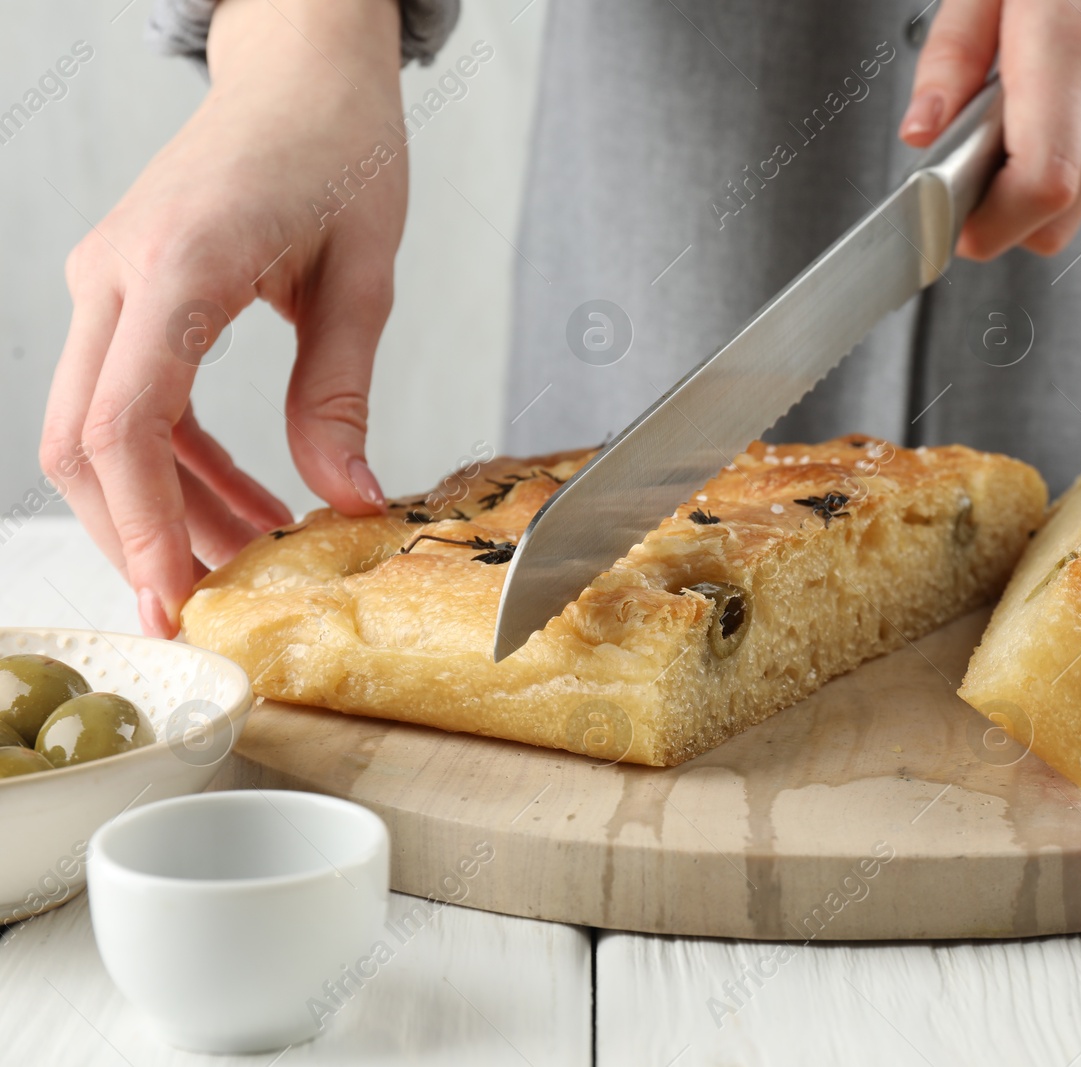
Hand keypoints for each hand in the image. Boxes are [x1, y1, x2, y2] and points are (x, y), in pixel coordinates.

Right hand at [40, 0, 405, 636]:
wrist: (302, 76)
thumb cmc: (341, 152)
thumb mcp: (366, 275)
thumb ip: (341, 391)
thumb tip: (346, 503)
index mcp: (180, 263)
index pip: (126, 420)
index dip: (143, 524)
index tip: (177, 601)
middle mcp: (118, 273)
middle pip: (82, 440)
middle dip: (136, 536)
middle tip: (203, 613)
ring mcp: (111, 283)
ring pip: (97, 429)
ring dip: (164, 508)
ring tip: (250, 563)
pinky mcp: (128, 294)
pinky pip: (132, 402)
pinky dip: (178, 465)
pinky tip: (246, 505)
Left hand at [900, 0, 1080, 258]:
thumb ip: (953, 54)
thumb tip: (922, 135)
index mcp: (1074, 33)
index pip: (1044, 184)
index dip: (994, 224)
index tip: (956, 225)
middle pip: (1064, 211)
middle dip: (1011, 207)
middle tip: (981, 159)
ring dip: (1054, 169)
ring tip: (1045, 94)